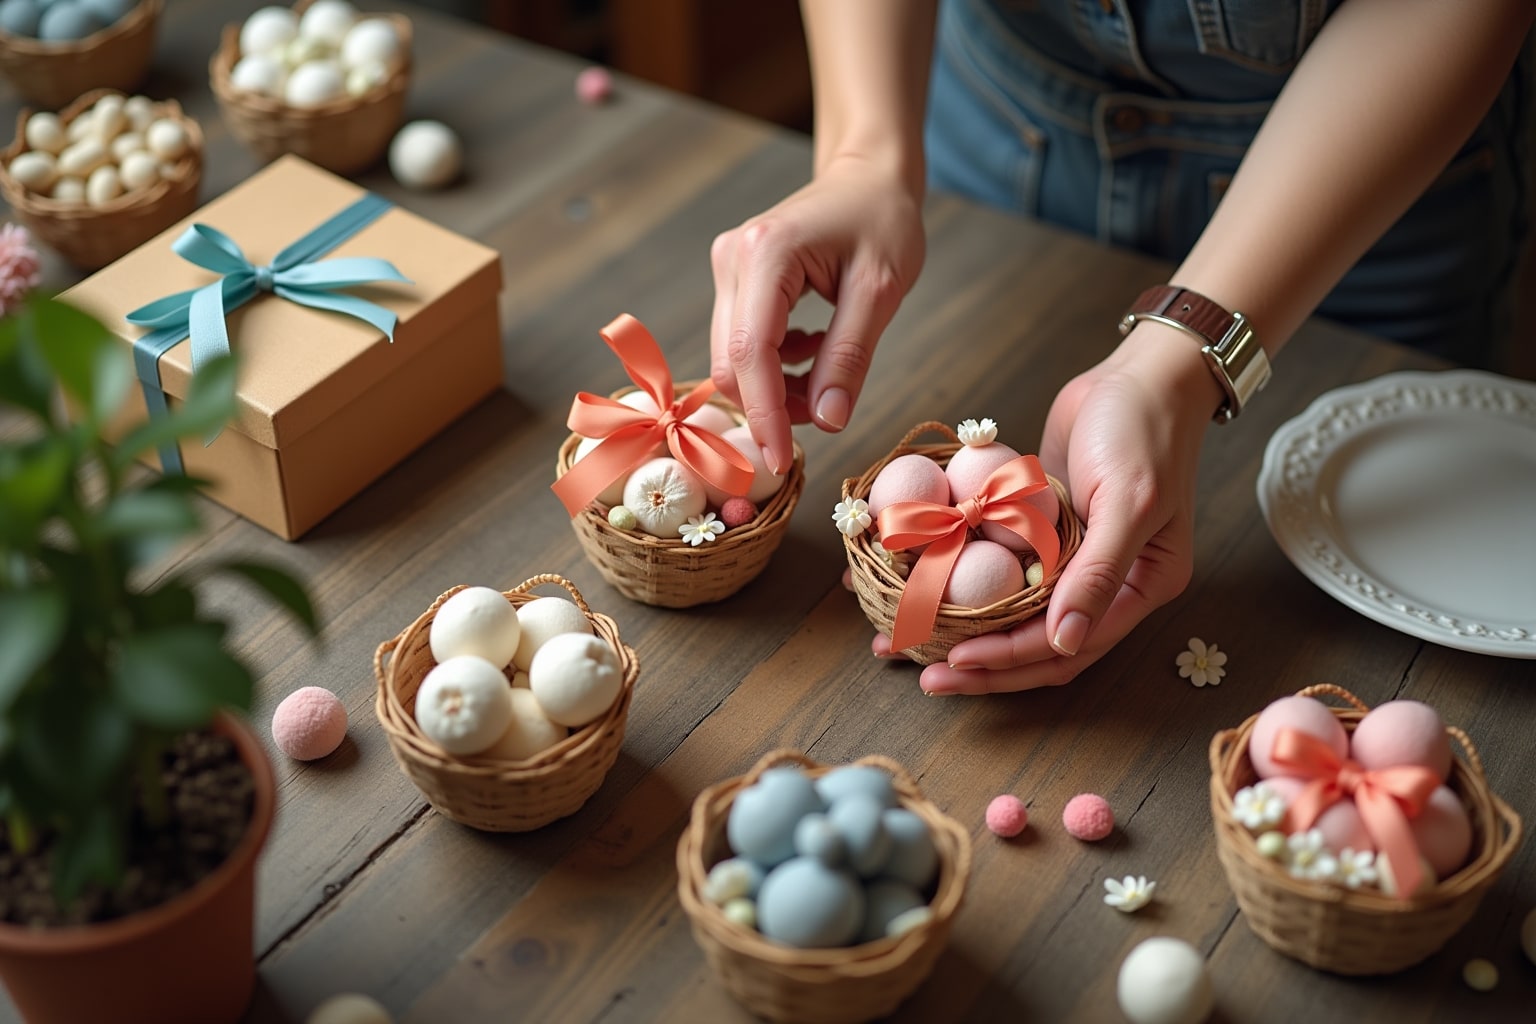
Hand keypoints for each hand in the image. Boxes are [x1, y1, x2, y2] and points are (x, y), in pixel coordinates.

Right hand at [709, 154, 924, 474]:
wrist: (867, 175)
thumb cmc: (883, 220)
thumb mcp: (881, 290)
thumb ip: (850, 356)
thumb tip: (827, 421)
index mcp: (766, 254)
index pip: (750, 352)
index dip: (763, 414)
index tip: (781, 461)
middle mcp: (732, 259)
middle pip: (730, 362)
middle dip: (771, 405)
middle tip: (826, 413)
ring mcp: (726, 268)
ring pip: (730, 359)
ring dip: (774, 388)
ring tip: (826, 375)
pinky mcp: (732, 279)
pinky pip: (739, 343)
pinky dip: (773, 366)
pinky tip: (812, 348)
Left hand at [882, 325, 1221, 693]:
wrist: (1137, 373)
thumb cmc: (1143, 430)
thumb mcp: (1128, 502)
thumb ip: (1099, 573)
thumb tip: (1064, 641)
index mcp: (1139, 589)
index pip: (1067, 647)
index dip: (1009, 658)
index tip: (955, 659)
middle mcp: (1106, 586)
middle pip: (1036, 647)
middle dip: (980, 665)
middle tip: (922, 675)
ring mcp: (1071, 562)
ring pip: (1013, 616)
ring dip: (964, 632)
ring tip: (906, 643)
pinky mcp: (1041, 533)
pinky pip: (1000, 571)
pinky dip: (961, 583)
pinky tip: (914, 586)